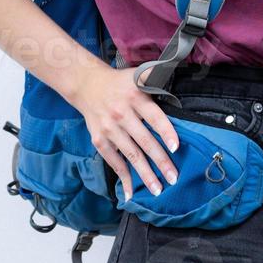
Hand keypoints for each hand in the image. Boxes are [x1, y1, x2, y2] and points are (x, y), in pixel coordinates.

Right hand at [69, 64, 179, 200]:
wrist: (87, 86)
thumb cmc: (120, 83)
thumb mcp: (138, 74)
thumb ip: (155, 77)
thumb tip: (176, 70)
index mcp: (136, 98)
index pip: (154, 117)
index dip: (166, 132)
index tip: (176, 148)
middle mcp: (122, 114)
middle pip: (145, 141)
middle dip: (160, 161)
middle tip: (174, 178)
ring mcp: (110, 129)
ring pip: (131, 155)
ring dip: (145, 174)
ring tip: (158, 189)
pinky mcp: (99, 140)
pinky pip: (114, 162)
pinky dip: (123, 178)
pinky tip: (131, 192)